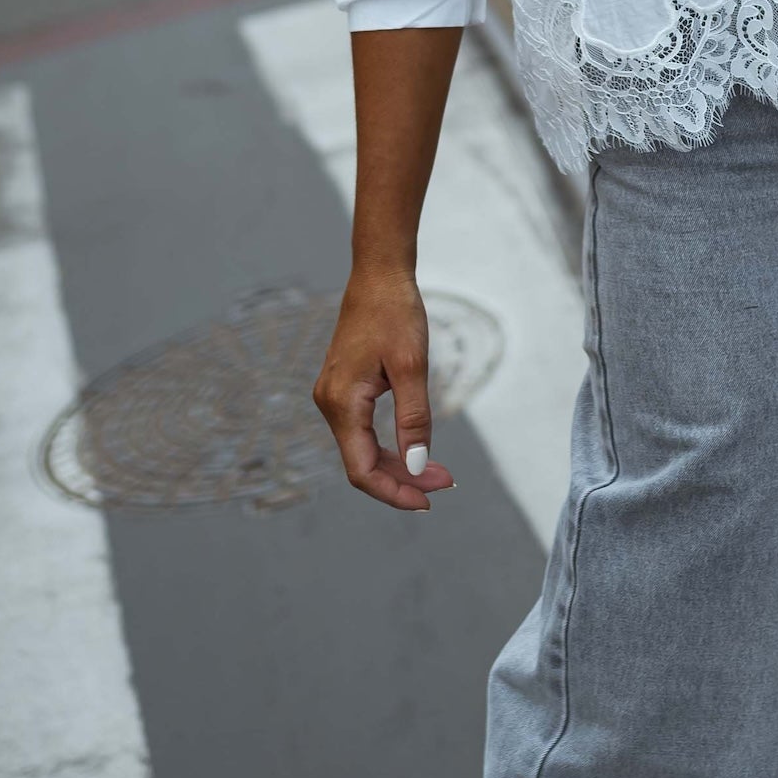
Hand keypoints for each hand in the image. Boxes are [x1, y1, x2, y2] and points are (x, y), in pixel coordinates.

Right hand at [312, 263, 455, 510]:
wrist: (379, 276)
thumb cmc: (395, 314)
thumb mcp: (411, 367)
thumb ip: (414, 419)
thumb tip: (419, 466)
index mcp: (342, 402)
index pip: (361, 470)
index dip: (394, 492)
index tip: (429, 501)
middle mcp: (330, 404)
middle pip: (362, 464)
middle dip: (404, 479)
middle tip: (447, 482)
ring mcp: (334, 397)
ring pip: (363, 450)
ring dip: (399, 465)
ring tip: (439, 472)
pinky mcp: (344, 390)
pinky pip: (363, 432)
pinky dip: (390, 446)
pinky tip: (416, 450)